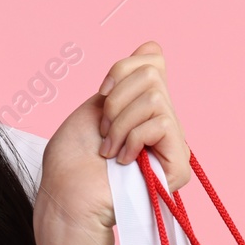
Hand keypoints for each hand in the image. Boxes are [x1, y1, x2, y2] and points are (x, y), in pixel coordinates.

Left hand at [34, 41, 189, 244]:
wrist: (66, 196)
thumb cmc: (72, 160)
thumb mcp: (95, 106)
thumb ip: (124, 79)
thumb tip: (152, 48)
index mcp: (141, 105)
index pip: (154, 58)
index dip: (124, 67)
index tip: (101, 93)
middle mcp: (161, 119)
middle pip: (153, 73)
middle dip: (116, 100)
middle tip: (103, 131)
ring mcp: (171, 142)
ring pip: (155, 98)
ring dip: (120, 123)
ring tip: (109, 149)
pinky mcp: (178, 164)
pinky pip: (162, 123)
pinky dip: (133, 138)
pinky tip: (122, 161)